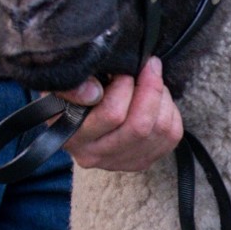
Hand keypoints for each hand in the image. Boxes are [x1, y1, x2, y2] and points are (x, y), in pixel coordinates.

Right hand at [64, 58, 183, 172]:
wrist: (69, 118)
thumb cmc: (67, 97)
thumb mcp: (59, 87)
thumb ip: (72, 86)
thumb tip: (93, 91)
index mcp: (74, 136)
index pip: (111, 114)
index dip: (125, 87)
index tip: (126, 68)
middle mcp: (96, 155)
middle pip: (140, 126)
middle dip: (151, 89)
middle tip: (149, 67)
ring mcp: (120, 162)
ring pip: (160, 131)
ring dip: (162, 99)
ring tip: (152, 81)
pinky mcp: (140, 162)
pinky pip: (171, 137)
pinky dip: (171, 113)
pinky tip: (159, 100)